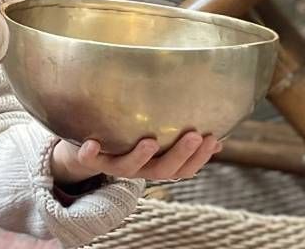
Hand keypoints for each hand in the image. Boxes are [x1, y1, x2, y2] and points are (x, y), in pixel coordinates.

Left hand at [51, 131, 221, 185]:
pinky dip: (90, 153)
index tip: (213, 139)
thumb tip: (220, 138)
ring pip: (129, 168)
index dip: (199, 158)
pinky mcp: (90, 157)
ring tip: (150, 142)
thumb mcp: (158, 141)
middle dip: (179, 154)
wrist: (84, 150)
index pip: (183, 169)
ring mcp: (114, 165)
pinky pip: (90, 159)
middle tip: (194, 135)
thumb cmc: (128, 141)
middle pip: (162, 170)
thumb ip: (183, 140)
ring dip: (139, 156)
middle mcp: (138, 169)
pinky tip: (92, 142)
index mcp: (156, 165)